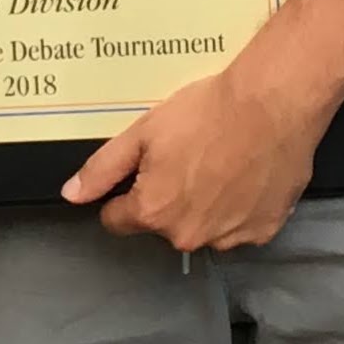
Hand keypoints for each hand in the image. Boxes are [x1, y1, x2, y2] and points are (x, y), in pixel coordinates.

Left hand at [62, 64, 327, 253]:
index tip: (142, 169)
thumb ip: (103, 169)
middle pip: (162, 223)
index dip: (123, 193)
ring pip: (202, 226)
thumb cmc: (205, 113)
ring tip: (220, 161)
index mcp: (154, 212)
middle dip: (168, 196)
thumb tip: (71, 195)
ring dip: (204, 205)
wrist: (272, 105)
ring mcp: (229, 238)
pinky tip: (245, 173)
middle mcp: (188, 236)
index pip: (118, 219)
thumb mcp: (143, 132)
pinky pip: (239, 226)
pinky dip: (239, 207)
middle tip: (187, 155)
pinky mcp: (263, 231)